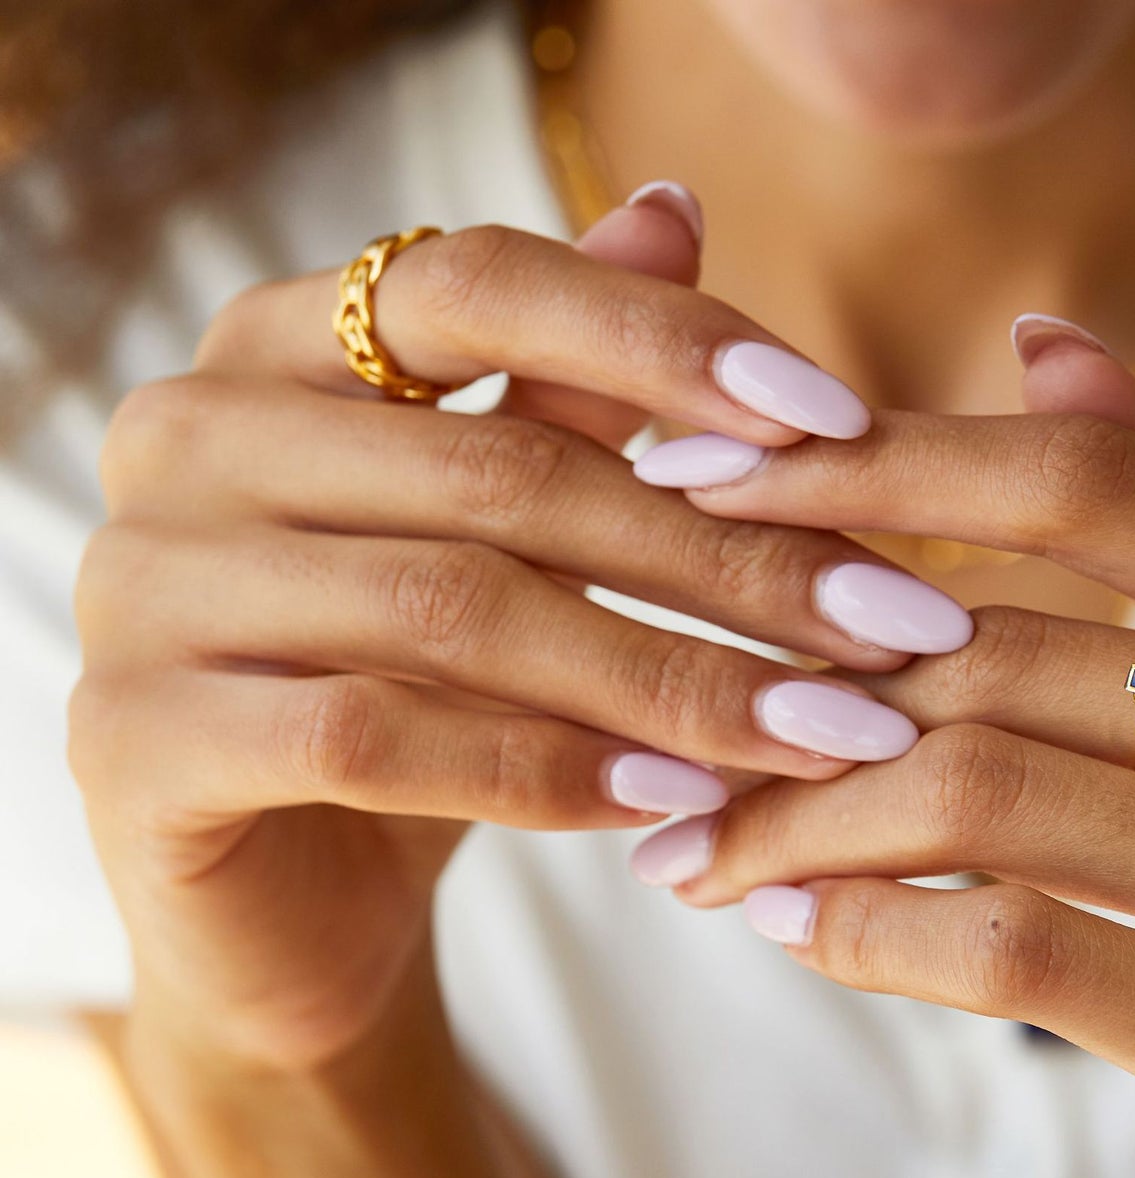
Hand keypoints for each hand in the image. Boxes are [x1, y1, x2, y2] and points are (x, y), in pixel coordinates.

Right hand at [71, 192, 963, 1070]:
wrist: (275, 902)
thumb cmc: (408, 697)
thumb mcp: (494, 540)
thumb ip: (562, 385)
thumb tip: (676, 210)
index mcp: (273, 351)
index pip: (478, 280)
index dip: (666, 341)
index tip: (839, 421)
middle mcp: (188, 437)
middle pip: (503, 471)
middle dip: (727, 559)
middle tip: (892, 626)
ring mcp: (144, 585)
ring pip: (454, 607)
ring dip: (669, 677)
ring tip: (824, 730)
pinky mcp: (135, 736)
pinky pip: (372, 737)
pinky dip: (542, 770)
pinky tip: (674, 802)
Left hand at [634, 330, 1134, 1177]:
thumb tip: (1049, 345)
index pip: (1093, 483)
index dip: (878, 465)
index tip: (706, 478)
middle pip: (1000, 650)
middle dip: (790, 678)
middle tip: (658, 700)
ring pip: (981, 794)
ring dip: (795, 818)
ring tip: (689, 840)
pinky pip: (1019, 953)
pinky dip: (869, 933)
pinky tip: (783, 927)